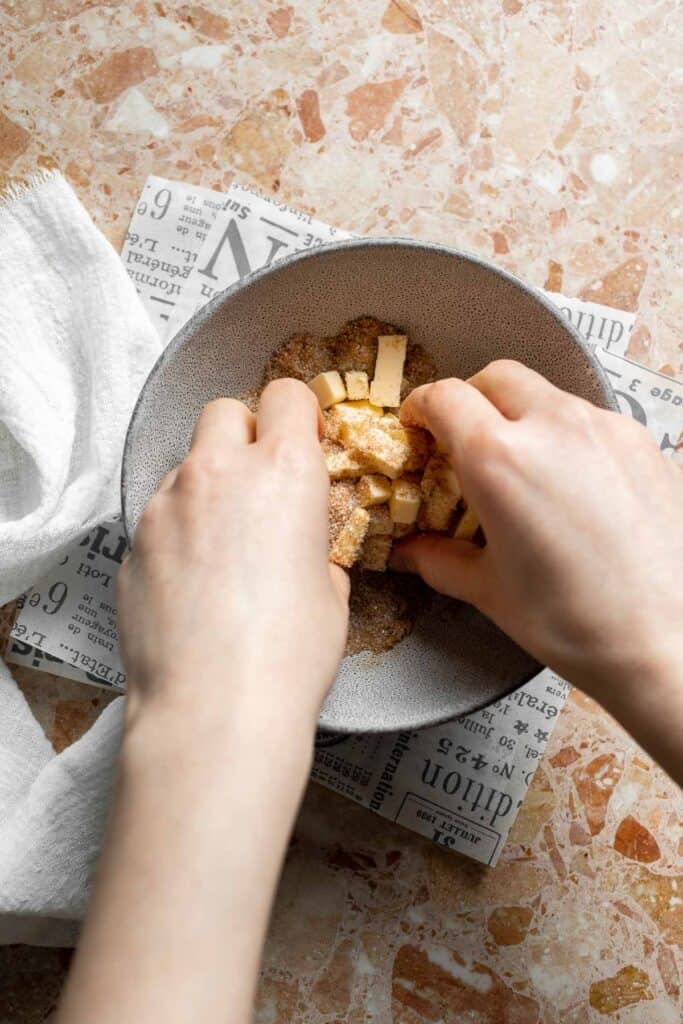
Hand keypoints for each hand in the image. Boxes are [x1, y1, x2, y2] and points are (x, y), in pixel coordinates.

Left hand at [60, 384, 349, 1023]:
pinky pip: (158, 514)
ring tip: (222, 546)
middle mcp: (218, 471)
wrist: (215, 708)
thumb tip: (309, 543)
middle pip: (224, 412)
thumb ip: (319, 546)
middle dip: (243, 433)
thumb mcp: (334, 593)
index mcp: (284, 471)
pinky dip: (177, 530)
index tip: (303, 442)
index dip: (297, 415)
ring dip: (207, 485)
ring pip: (186, 464)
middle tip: (258, 483)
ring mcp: (166, 503)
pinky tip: (191, 582)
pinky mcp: (132, 541)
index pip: (286, 396)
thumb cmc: (290, 654)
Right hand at [393, 361, 682, 778]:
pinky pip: (592, 421)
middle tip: (463, 441)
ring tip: (524, 469)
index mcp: (500, 460)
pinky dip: (568, 438)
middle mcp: (554, 427)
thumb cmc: (578, 623)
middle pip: (498, 378)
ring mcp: (606, 429)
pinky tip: (572, 486)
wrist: (669, 642)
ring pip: (549, 396)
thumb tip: (410, 551)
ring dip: (523, 416)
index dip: (421, 408)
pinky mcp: (643, 443)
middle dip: (472, 399)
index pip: (445, 397)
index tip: (417, 426)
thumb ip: (440, 560)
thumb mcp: (491, 591)